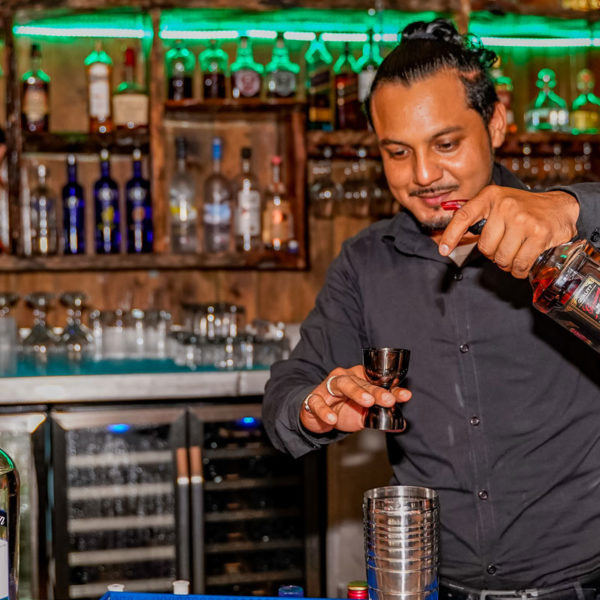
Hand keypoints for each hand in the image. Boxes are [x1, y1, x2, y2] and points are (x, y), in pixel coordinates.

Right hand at [300, 365, 411, 433]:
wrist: (317, 415)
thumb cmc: (342, 408)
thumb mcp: (363, 412)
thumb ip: (380, 414)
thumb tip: (401, 424)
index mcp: (359, 378)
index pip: (377, 380)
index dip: (392, 387)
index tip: (405, 396)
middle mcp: (344, 378)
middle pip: (361, 381)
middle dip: (376, 391)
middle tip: (388, 400)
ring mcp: (328, 387)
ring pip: (342, 384)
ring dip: (356, 391)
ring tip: (367, 402)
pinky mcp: (314, 399)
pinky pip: (318, 403)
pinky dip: (325, 410)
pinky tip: (332, 418)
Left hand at [438, 185, 578, 277]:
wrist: (561, 206)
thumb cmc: (524, 209)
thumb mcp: (498, 204)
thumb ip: (477, 218)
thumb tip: (449, 242)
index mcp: (490, 197)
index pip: (463, 217)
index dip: (451, 235)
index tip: (443, 250)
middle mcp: (505, 206)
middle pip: (485, 248)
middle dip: (494, 255)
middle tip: (505, 248)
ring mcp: (523, 219)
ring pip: (502, 258)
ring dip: (507, 264)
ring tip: (516, 253)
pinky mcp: (539, 234)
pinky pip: (519, 264)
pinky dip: (519, 270)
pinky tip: (523, 264)